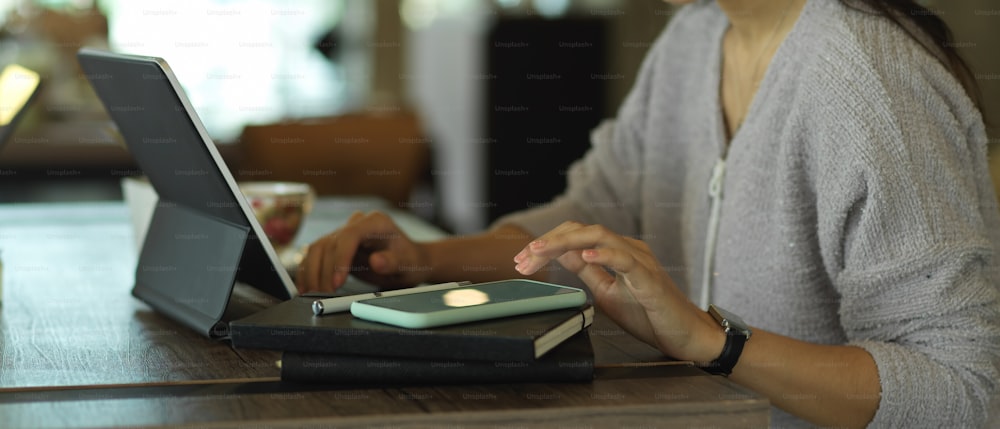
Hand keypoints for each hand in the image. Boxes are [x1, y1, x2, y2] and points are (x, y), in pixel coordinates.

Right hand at [297, 211, 429, 292]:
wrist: (407, 259)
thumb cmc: (408, 259)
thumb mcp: (407, 263)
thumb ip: (392, 262)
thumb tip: (376, 261)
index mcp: (375, 222)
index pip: (350, 236)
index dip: (340, 259)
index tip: (337, 282)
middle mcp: (356, 223)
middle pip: (330, 243)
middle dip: (324, 271)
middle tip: (325, 294)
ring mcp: (343, 233)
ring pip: (318, 248)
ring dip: (312, 272)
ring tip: (313, 293)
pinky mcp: (334, 245)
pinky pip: (315, 254)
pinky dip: (308, 270)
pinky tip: (305, 286)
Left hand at [513, 221, 723, 362]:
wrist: (686, 336)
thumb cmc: (651, 315)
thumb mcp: (607, 292)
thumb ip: (588, 272)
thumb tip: (564, 255)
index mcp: (616, 252)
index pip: (576, 237)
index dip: (547, 243)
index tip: (522, 260)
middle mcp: (628, 249)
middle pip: (582, 231)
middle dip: (548, 241)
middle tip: (523, 257)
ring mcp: (640, 261)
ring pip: (600, 237)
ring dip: (565, 242)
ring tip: (540, 251)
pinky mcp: (649, 280)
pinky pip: (625, 260)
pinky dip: (604, 255)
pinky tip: (585, 256)